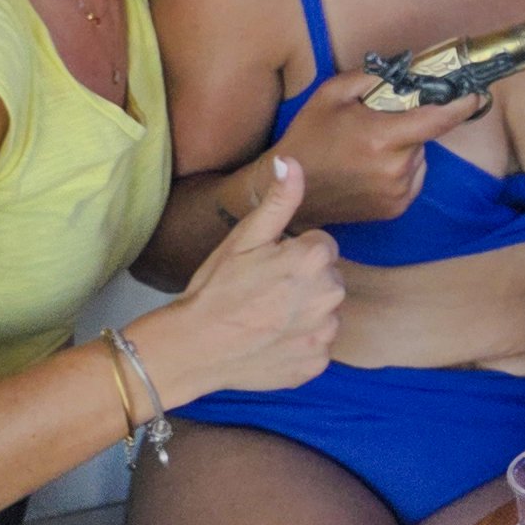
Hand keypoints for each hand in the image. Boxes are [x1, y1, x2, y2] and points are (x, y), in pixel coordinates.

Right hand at [150, 157, 343, 395]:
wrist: (194, 348)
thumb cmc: (216, 289)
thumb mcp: (244, 238)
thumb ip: (278, 201)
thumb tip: (292, 162)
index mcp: (315, 258)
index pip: (321, 246)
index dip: (293, 254)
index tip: (268, 267)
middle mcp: (330, 295)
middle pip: (327, 278)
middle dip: (303, 281)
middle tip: (265, 292)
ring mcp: (326, 332)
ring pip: (325, 312)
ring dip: (304, 313)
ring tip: (266, 317)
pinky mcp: (318, 362)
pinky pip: (318, 345)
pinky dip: (300, 343)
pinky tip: (271, 341)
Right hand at [264, 68, 495, 224]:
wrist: (292, 191)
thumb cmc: (308, 138)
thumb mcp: (332, 94)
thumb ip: (371, 78)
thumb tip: (405, 70)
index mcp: (382, 138)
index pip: (437, 120)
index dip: (460, 106)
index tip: (476, 94)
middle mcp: (395, 168)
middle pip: (424, 136)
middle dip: (410, 124)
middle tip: (379, 122)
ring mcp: (397, 192)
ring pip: (419, 157)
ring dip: (405, 148)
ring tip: (369, 149)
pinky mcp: (395, 208)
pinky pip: (413, 177)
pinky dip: (401, 168)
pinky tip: (372, 167)